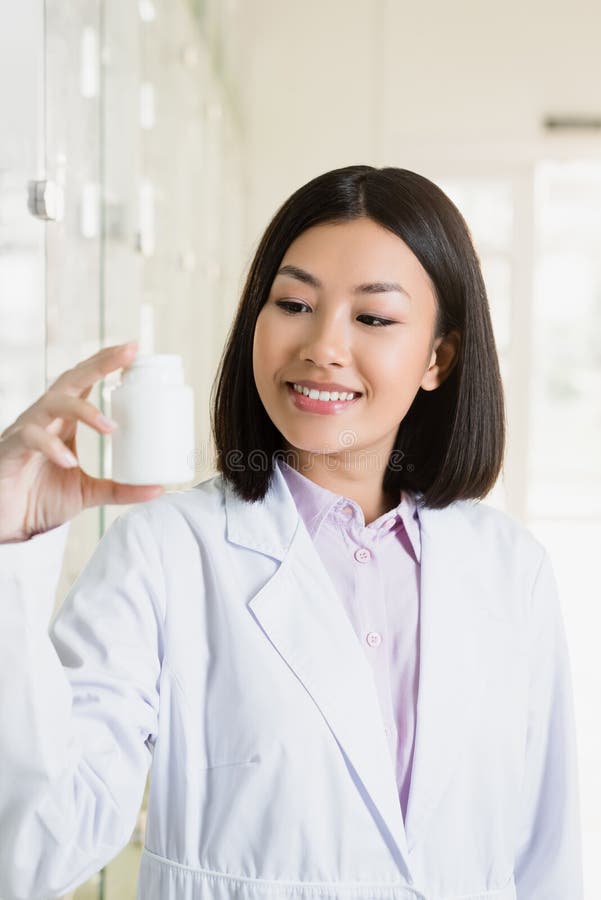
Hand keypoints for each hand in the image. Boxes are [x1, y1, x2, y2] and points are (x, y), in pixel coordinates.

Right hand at [0, 341, 164, 542]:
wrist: (5, 521)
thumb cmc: (39, 499)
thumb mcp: (88, 493)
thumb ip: (120, 489)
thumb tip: (158, 489)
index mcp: (63, 421)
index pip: (84, 382)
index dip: (106, 362)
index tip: (134, 349)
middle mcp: (45, 418)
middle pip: (71, 379)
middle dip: (100, 364)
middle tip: (128, 353)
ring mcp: (27, 430)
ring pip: (52, 402)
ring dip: (82, 409)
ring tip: (109, 426)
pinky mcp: (12, 449)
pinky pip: (31, 437)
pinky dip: (52, 447)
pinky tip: (69, 461)